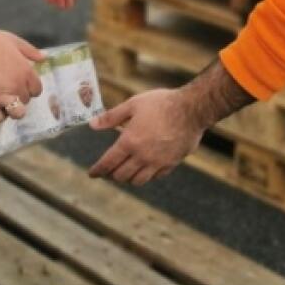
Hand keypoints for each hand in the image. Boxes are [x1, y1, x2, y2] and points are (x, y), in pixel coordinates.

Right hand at [0, 28, 44, 123]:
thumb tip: (44, 58)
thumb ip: (31, 51)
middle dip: (19, 95)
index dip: (30, 88)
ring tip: (4, 102)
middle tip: (8, 88)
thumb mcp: (15, 41)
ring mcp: (3, 95)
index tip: (21, 84)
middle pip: (26, 100)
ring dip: (13, 109)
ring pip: (17, 113)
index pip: (37, 90)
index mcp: (26, 72)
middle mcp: (18, 86)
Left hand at [88, 88, 205, 185]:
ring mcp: (157, 162)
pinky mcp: (171, 164)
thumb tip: (92, 125)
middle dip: (111, 174)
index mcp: (129, 142)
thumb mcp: (133, 104)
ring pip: (137, 181)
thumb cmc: (161, 103)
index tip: (92, 173)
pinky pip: (155, 177)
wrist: (192, 109)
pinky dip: (146, 175)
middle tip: (108, 170)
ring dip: (128, 178)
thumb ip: (111, 117)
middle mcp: (142, 156)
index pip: (108, 163)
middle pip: (121, 175)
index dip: (98, 170)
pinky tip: (145, 168)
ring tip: (124, 171)